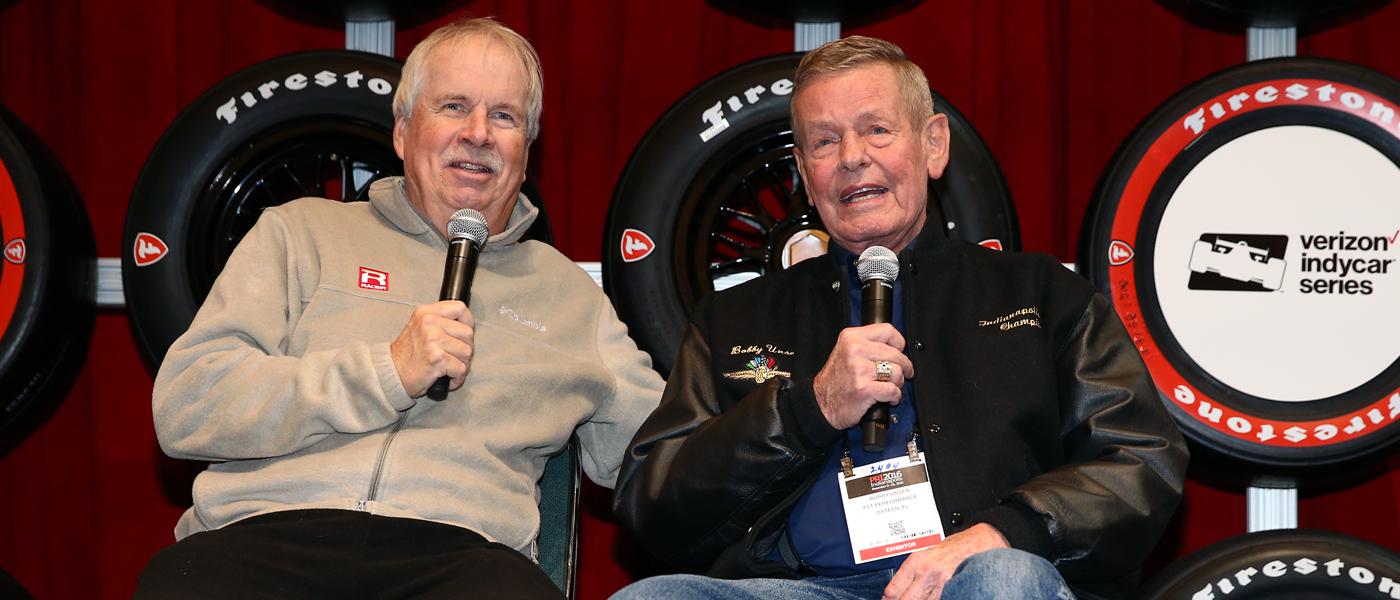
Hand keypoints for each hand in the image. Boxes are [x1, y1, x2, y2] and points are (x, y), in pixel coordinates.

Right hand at [390, 300, 474, 397]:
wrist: (391, 373)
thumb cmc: (408, 354)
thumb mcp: (419, 327)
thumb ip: (440, 321)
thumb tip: (466, 325)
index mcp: (426, 313)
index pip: (460, 308)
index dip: (468, 322)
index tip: (463, 335)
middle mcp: (429, 323)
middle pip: (468, 333)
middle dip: (465, 348)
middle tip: (453, 356)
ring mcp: (433, 340)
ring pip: (467, 352)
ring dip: (462, 364)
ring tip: (449, 367)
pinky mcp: (437, 358)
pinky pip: (461, 368)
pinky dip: (457, 377)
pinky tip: (448, 377)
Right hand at [811, 323, 913, 428]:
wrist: (821, 404)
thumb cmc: (836, 380)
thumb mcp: (845, 351)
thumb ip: (867, 344)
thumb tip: (896, 347)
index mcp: (851, 337)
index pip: (887, 330)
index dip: (899, 343)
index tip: (899, 351)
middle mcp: (854, 350)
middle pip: (896, 354)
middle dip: (904, 366)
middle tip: (902, 374)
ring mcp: (859, 370)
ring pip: (897, 372)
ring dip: (898, 383)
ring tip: (890, 386)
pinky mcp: (865, 389)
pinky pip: (893, 390)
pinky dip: (894, 397)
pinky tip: (888, 398)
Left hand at [882, 524, 1009, 599]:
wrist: (983, 541)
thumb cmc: (958, 546)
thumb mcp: (929, 553)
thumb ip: (913, 571)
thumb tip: (896, 592)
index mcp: (917, 561)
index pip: (893, 590)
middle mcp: (928, 572)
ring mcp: (943, 583)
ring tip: (923, 597)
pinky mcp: (957, 588)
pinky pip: (943, 599)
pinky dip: (937, 599)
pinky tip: (936, 596)